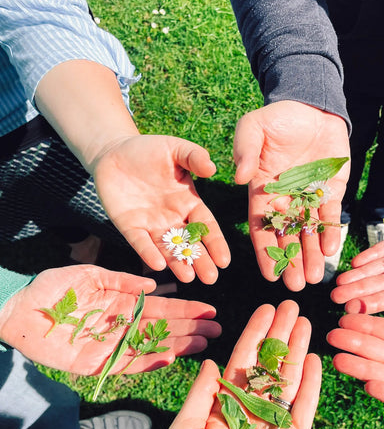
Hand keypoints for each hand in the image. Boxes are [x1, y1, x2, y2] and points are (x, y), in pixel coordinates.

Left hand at [0, 265, 220, 373]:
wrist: (19, 311)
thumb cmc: (51, 289)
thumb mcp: (89, 275)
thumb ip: (121, 280)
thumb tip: (154, 285)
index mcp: (122, 304)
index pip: (161, 308)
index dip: (186, 309)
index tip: (209, 310)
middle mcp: (122, 326)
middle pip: (163, 329)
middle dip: (191, 330)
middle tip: (217, 331)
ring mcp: (112, 346)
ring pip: (152, 347)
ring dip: (179, 346)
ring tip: (204, 344)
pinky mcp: (98, 364)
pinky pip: (128, 365)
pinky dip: (149, 363)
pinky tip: (170, 358)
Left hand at [92, 134, 230, 283]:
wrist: (113, 152)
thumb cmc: (148, 149)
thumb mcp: (175, 148)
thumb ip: (194, 156)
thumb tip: (212, 168)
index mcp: (188, 202)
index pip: (206, 226)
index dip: (215, 243)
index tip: (225, 261)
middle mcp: (172, 218)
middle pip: (189, 243)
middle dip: (200, 261)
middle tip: (210, 279)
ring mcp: (151, 225)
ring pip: (167, 249)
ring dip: (177, 264)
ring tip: (188, 278)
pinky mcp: (129, 226)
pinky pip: (140, 243)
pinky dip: (148, 253)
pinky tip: (158, 265)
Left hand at [167, 300, 320, 428]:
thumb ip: (201, 395)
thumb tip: (212, 362)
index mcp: (224, 405)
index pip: (243, 361)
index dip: (254, 334)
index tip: (265, 309)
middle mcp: (251, 410)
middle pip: (269, 364)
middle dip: (280, 335)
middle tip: (292, 304)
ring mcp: (274, 426)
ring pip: (289, 380)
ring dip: (297, 351)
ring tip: (306, 322)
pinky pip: (304, 408)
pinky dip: (311, 385)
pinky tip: (314, 358)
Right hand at [233, 101, 349, 290]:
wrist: (312, 106)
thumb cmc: (277, 117)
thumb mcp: (253, 127)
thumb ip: (244, 151)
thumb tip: (238, 178)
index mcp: (261, 192)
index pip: (261, 227)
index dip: (264, 252)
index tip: (269, 274)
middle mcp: (285, 201)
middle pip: (286, 237)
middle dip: (290, 261)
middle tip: (294, 285)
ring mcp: (309, 198)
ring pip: (309, 232)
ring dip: (310, 255)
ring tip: (313, 277)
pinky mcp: (331, 191)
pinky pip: (330, 216)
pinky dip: (330, 233)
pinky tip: (330, 251)